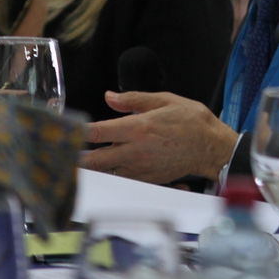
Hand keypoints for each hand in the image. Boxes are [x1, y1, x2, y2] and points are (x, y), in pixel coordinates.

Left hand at [80, 91, 239, 183]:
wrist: (212, 147)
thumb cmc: (192, 121)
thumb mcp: (164, 100)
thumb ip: (133, 99)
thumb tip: (110, 97)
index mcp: (137, 128)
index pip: (98, 132)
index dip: (79, 131)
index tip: (69, 129)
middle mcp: (135, 151)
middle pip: (95, 161)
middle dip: (77, 158)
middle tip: (66, 153)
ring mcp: (141, 169)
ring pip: (106, 174)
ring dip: (94, 168)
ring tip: (82, 162)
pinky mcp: (148, 180)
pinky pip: (122, 181)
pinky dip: (112, 176)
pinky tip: (108, 170)